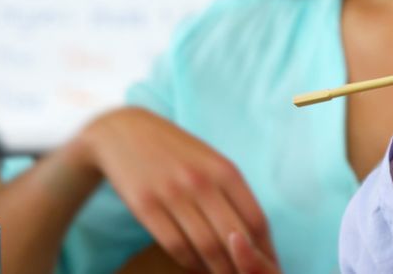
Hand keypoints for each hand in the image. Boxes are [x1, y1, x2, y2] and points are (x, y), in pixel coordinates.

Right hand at [78, 107, 277, 272]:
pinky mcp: (145, 206)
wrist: (123, 132)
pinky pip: (175, 245)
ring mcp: (173, 194)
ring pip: (206, 245)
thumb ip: (232, 192)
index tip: (269, 264)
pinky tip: (196, 266)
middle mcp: (203, 182)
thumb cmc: (176, 151)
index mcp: (226, 171)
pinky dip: (190, 262)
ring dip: (217, 268)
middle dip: (244, 265)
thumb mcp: (211, 161)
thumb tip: (253, 232)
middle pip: (233, 237)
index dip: (265, 249)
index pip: (256, 219)